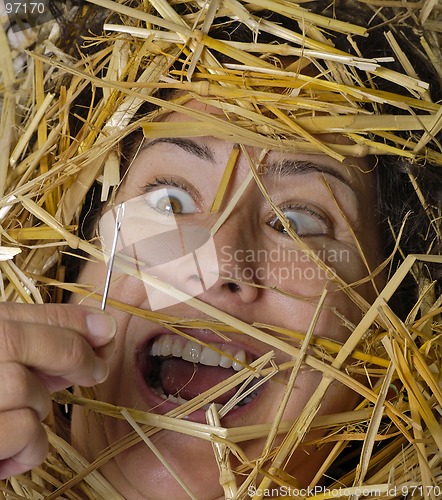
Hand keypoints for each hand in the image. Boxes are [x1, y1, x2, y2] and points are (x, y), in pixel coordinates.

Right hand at [0, 303, 115, 478]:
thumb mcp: (12, 364)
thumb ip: (46, 347)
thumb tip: (102, 332)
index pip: (26, 313)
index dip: (74, 320)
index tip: (107, 329)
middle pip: (20, 342)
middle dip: (73, 355)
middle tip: (96, 372)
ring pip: (23, 389)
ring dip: (39, 407)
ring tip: (23, 416)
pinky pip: (22, 432)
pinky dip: (30, 447)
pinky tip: (11, 452)